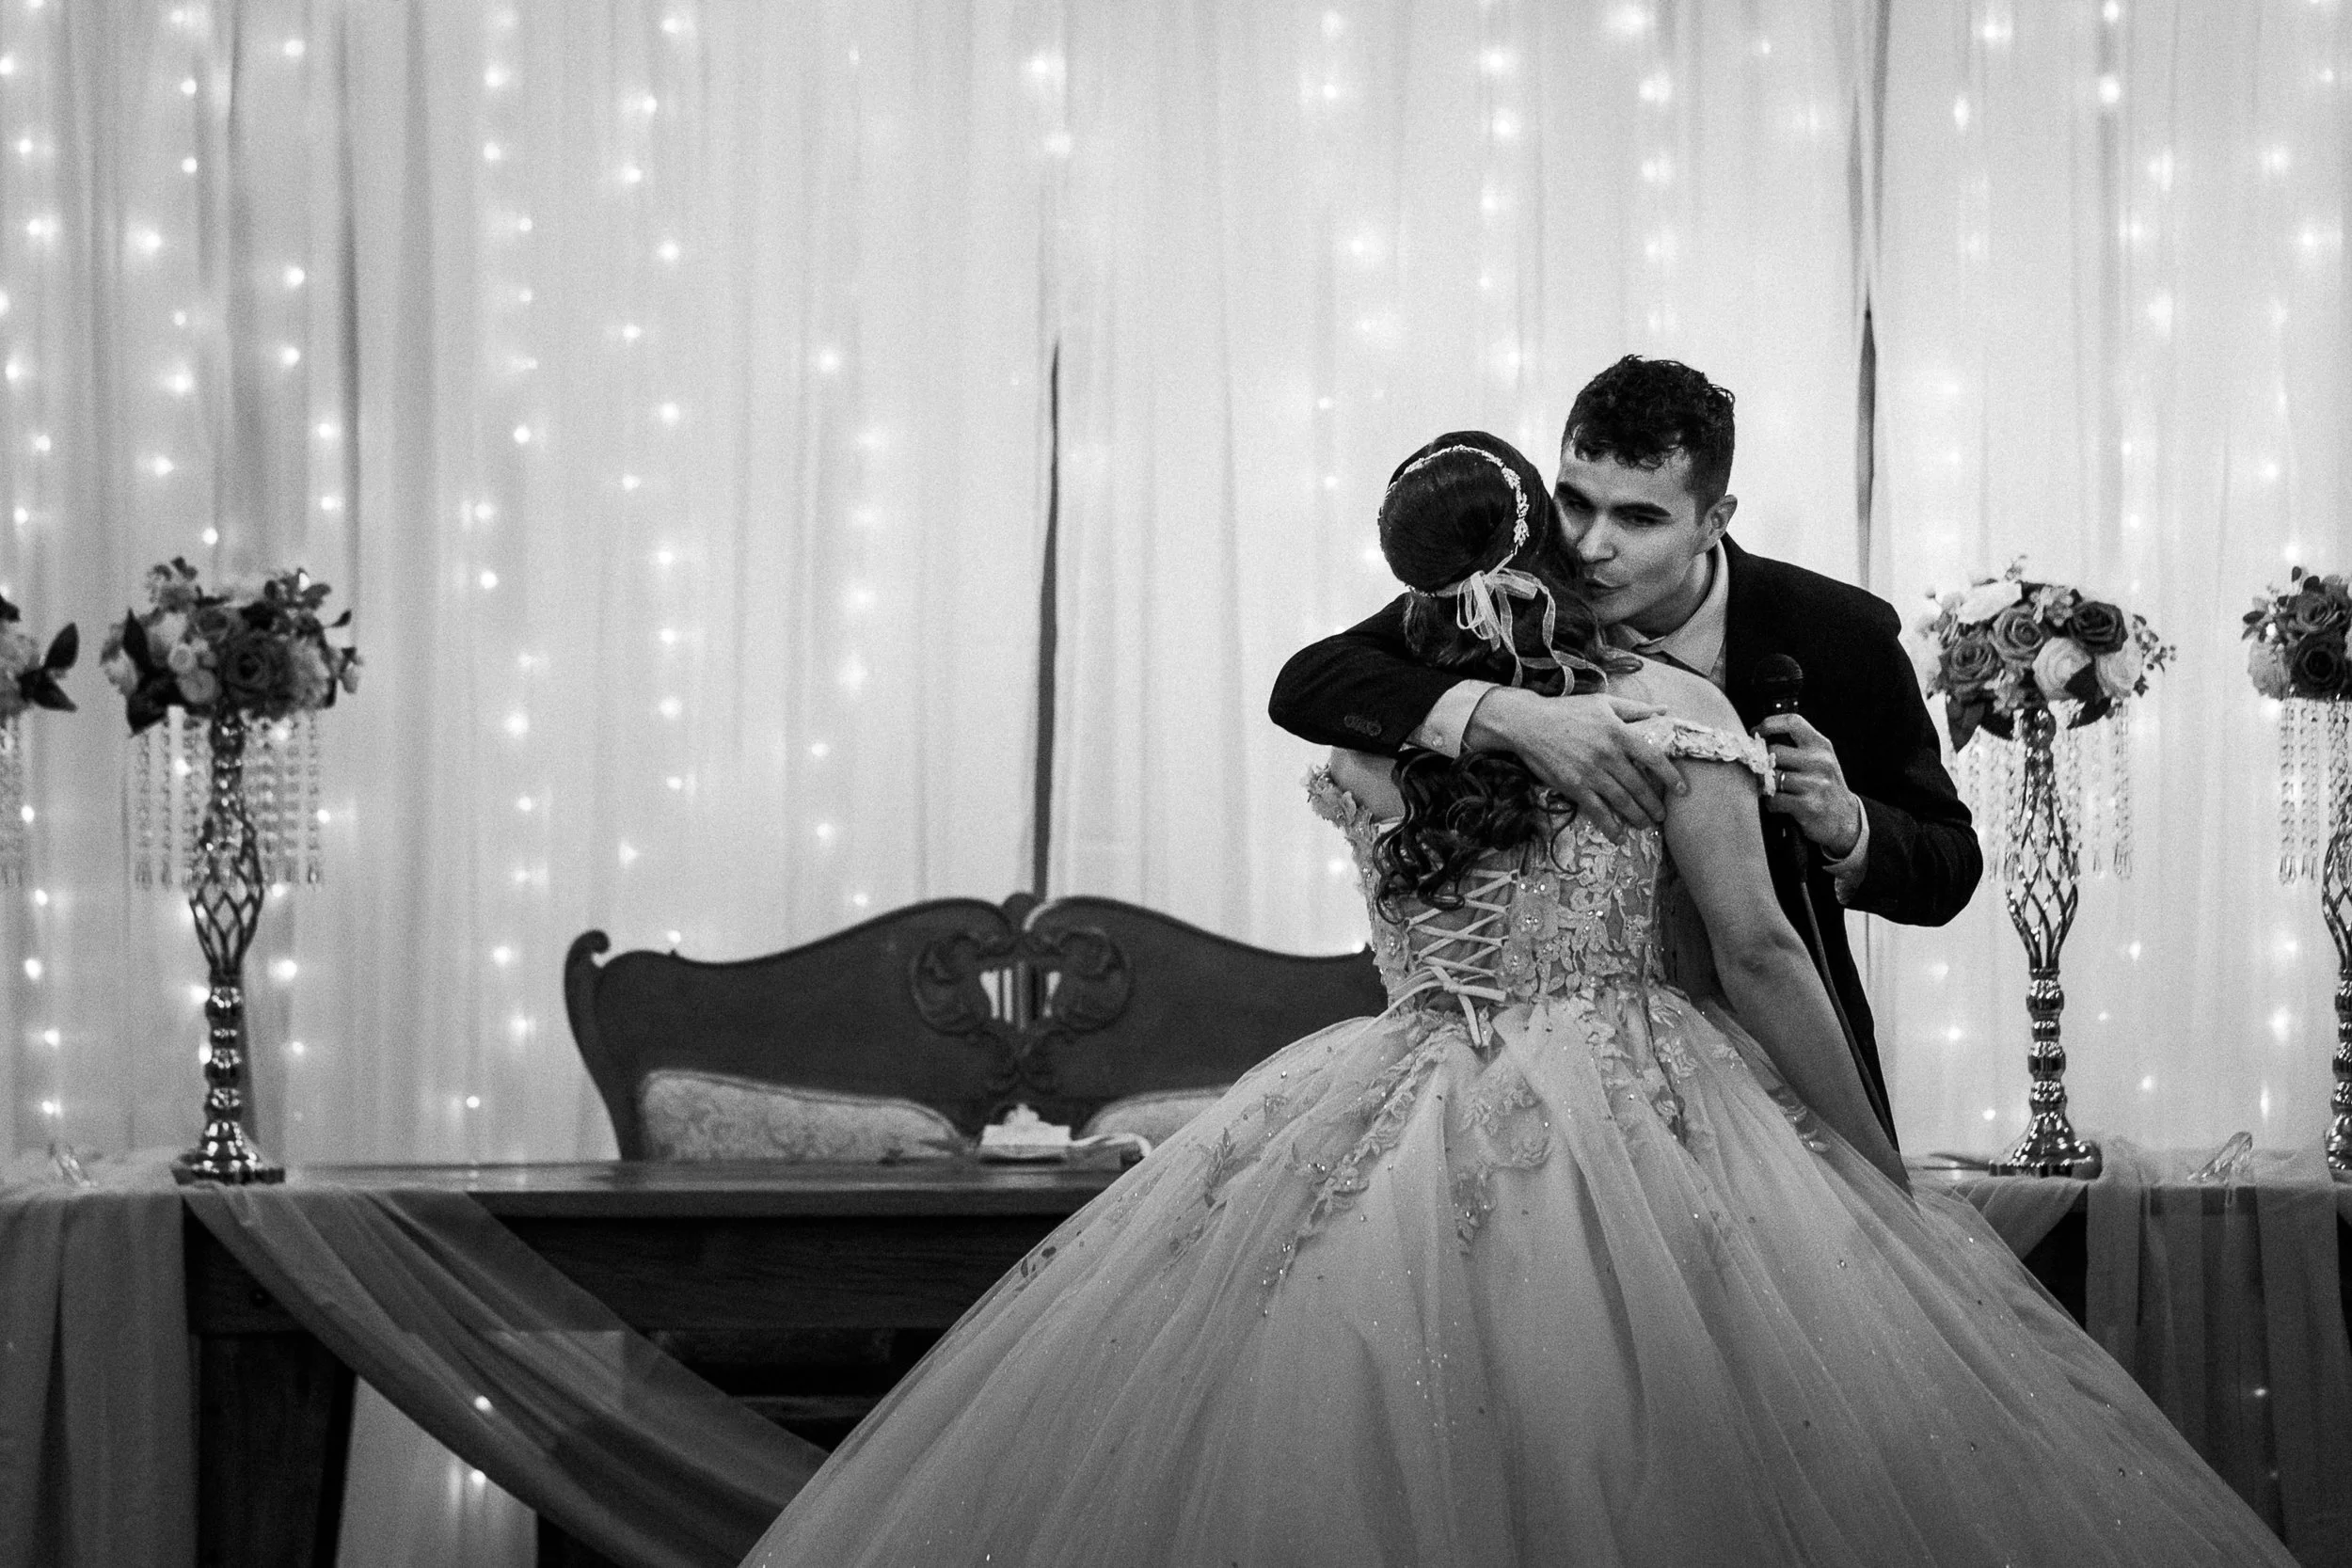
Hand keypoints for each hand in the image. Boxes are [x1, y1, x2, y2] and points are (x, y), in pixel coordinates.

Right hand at [1465, 689, 1682, 836]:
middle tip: (1662, 815)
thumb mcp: (1603, 703)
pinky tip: (1618, 836)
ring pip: (1622, 800)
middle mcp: (1608, 754)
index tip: (1682, 790)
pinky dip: (1610, 826)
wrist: (1528, 723)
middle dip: (1654, 804)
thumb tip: (1665, 710)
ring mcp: (1590, 772)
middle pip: (1639, 785)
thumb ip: (1636, 709)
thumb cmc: (1567, 711)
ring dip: (1637, 816)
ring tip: (1646, 824)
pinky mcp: (1574, 786)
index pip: (1653, 757)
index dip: (1671, 776)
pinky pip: (1597, 810)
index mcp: (1618, 732)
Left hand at [1758, 714, 1862, 856]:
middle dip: (1763, 762)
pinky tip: (1780, 804)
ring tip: (1772, 789)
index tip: (1756, 733)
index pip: (1792, 722)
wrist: (1845, 818)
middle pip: (1774, 751)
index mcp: (1821, 745)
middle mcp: (1820, 761)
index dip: (1768, 724)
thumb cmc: (1824, 785)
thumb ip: (1796, 747)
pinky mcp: (1809, 805)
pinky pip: (1775, 799)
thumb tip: (1759, 738)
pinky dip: (1771, 803)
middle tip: (1762, 770)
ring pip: (1772, 776)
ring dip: (1765, 784)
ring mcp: (1816, 783)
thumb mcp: (1818, 759)